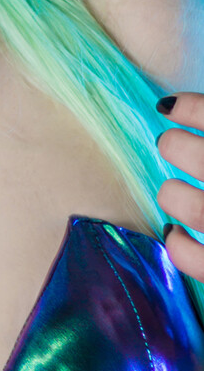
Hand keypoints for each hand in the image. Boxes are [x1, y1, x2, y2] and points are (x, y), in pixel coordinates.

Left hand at [155, 94, 203, 280]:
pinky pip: (202, 263)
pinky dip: (178, 248)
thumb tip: (192, 111)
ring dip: (173, 194)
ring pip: (195, 210)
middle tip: (170, 143)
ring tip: (173, 188)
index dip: (193, 108)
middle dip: (176, 146)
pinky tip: (175, 233)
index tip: (172, 107)